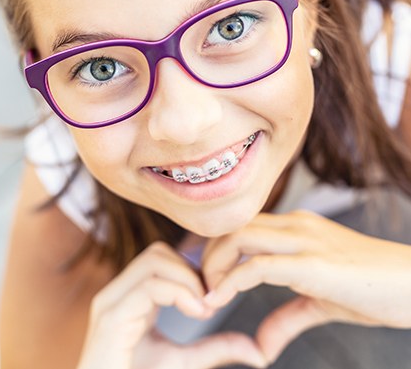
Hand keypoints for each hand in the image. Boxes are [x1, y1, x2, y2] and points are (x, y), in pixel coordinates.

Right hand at [77, 241, 267, 368]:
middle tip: (210, 302)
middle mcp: (117, 292)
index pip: (161, 257)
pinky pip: (149, 286)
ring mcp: (110, 302)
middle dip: (191, 270)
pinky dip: (180, 293)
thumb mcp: (184, 362)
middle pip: (158, 251)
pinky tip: (196, 313)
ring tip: (203, 309)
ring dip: (188, 280)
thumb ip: (216, 349)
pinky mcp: (111, 318)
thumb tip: (258, 351)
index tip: (214, 298)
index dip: (193, 269)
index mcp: (129, 296)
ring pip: (154, 260)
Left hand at [201, 210, 410, 363]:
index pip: (241, 225)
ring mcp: (304, 241)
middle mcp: (294, 225)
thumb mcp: (322, 303)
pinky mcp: (313, 264)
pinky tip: (220, 298)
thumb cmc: (373, 290)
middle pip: (232, 225)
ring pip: (239, 236)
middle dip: (207, 254)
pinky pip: (259, 265)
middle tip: (199, 286)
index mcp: (295, 228)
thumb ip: (287, 318)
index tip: (203, 276)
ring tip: (208, 294)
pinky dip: (233, 280)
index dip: (215, 248)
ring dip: (214, 264)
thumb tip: (261, 347)